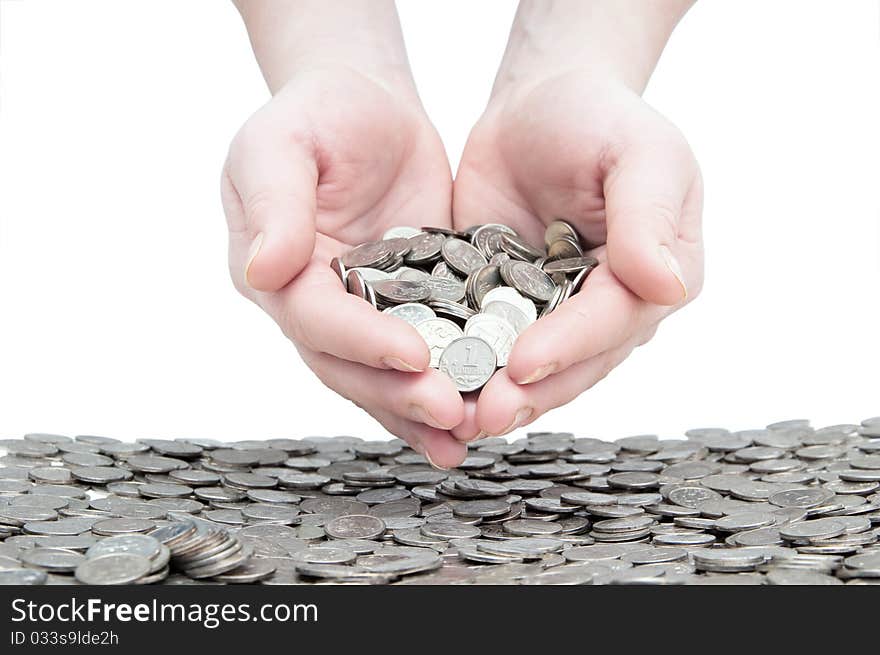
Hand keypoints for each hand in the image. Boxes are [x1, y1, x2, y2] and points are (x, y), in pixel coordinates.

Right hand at [221, 66, 466, 466]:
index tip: (412, 354)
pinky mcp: (409, 303)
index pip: (315, 318)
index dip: (361, 341)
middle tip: (450, 415)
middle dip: (398, 393)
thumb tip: (263, 269)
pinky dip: (448, 381)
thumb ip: (275, 202)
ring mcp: (363, 309)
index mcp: (276, 271)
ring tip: (467, 439)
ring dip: (422, 410)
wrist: (365, 102)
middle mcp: (315, 303)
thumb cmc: (316, 112)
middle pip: (350, 364)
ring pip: (386, 373)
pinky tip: (478, 410)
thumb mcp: (281, 142)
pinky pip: (427, 350)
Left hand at [453, 74, 703, 438]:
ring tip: (454, 418)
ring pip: (528, 367)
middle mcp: (608, 307)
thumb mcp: (638, 151)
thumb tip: (666, 286)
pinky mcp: (504, 305)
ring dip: (493, 392)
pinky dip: (461, 362)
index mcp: (654, 277)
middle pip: (572, 363)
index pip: (612, 321)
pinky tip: (430, 383)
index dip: (570, 347)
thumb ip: (649, 215)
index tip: (524, 365)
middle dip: (529, 393)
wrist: (539, 103)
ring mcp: (554, 312)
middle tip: (483, 417)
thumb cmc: (597, 117)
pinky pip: (484, 340)